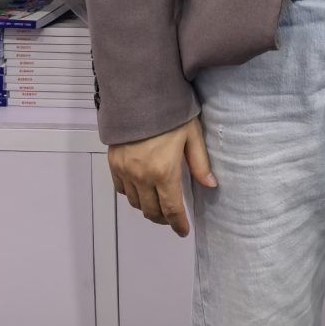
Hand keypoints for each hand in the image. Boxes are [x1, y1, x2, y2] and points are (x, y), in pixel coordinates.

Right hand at [109, 118, 213, 236]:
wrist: (140, 94)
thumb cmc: (170, 112)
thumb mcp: (193, 134)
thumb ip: (200, 163)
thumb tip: (210, 185)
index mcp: (164, 171)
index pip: (171, 209)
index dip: (178, 223)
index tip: (184, 231)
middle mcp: (142, 176)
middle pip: (151, 211)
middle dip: (163, 219)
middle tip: (173, 218)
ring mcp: (125, 171)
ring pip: (135, 203)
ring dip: (147, 208)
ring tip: (158, 204)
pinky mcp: (114, 163)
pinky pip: (121, 189)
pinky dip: (132, 195)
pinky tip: (141, 190)